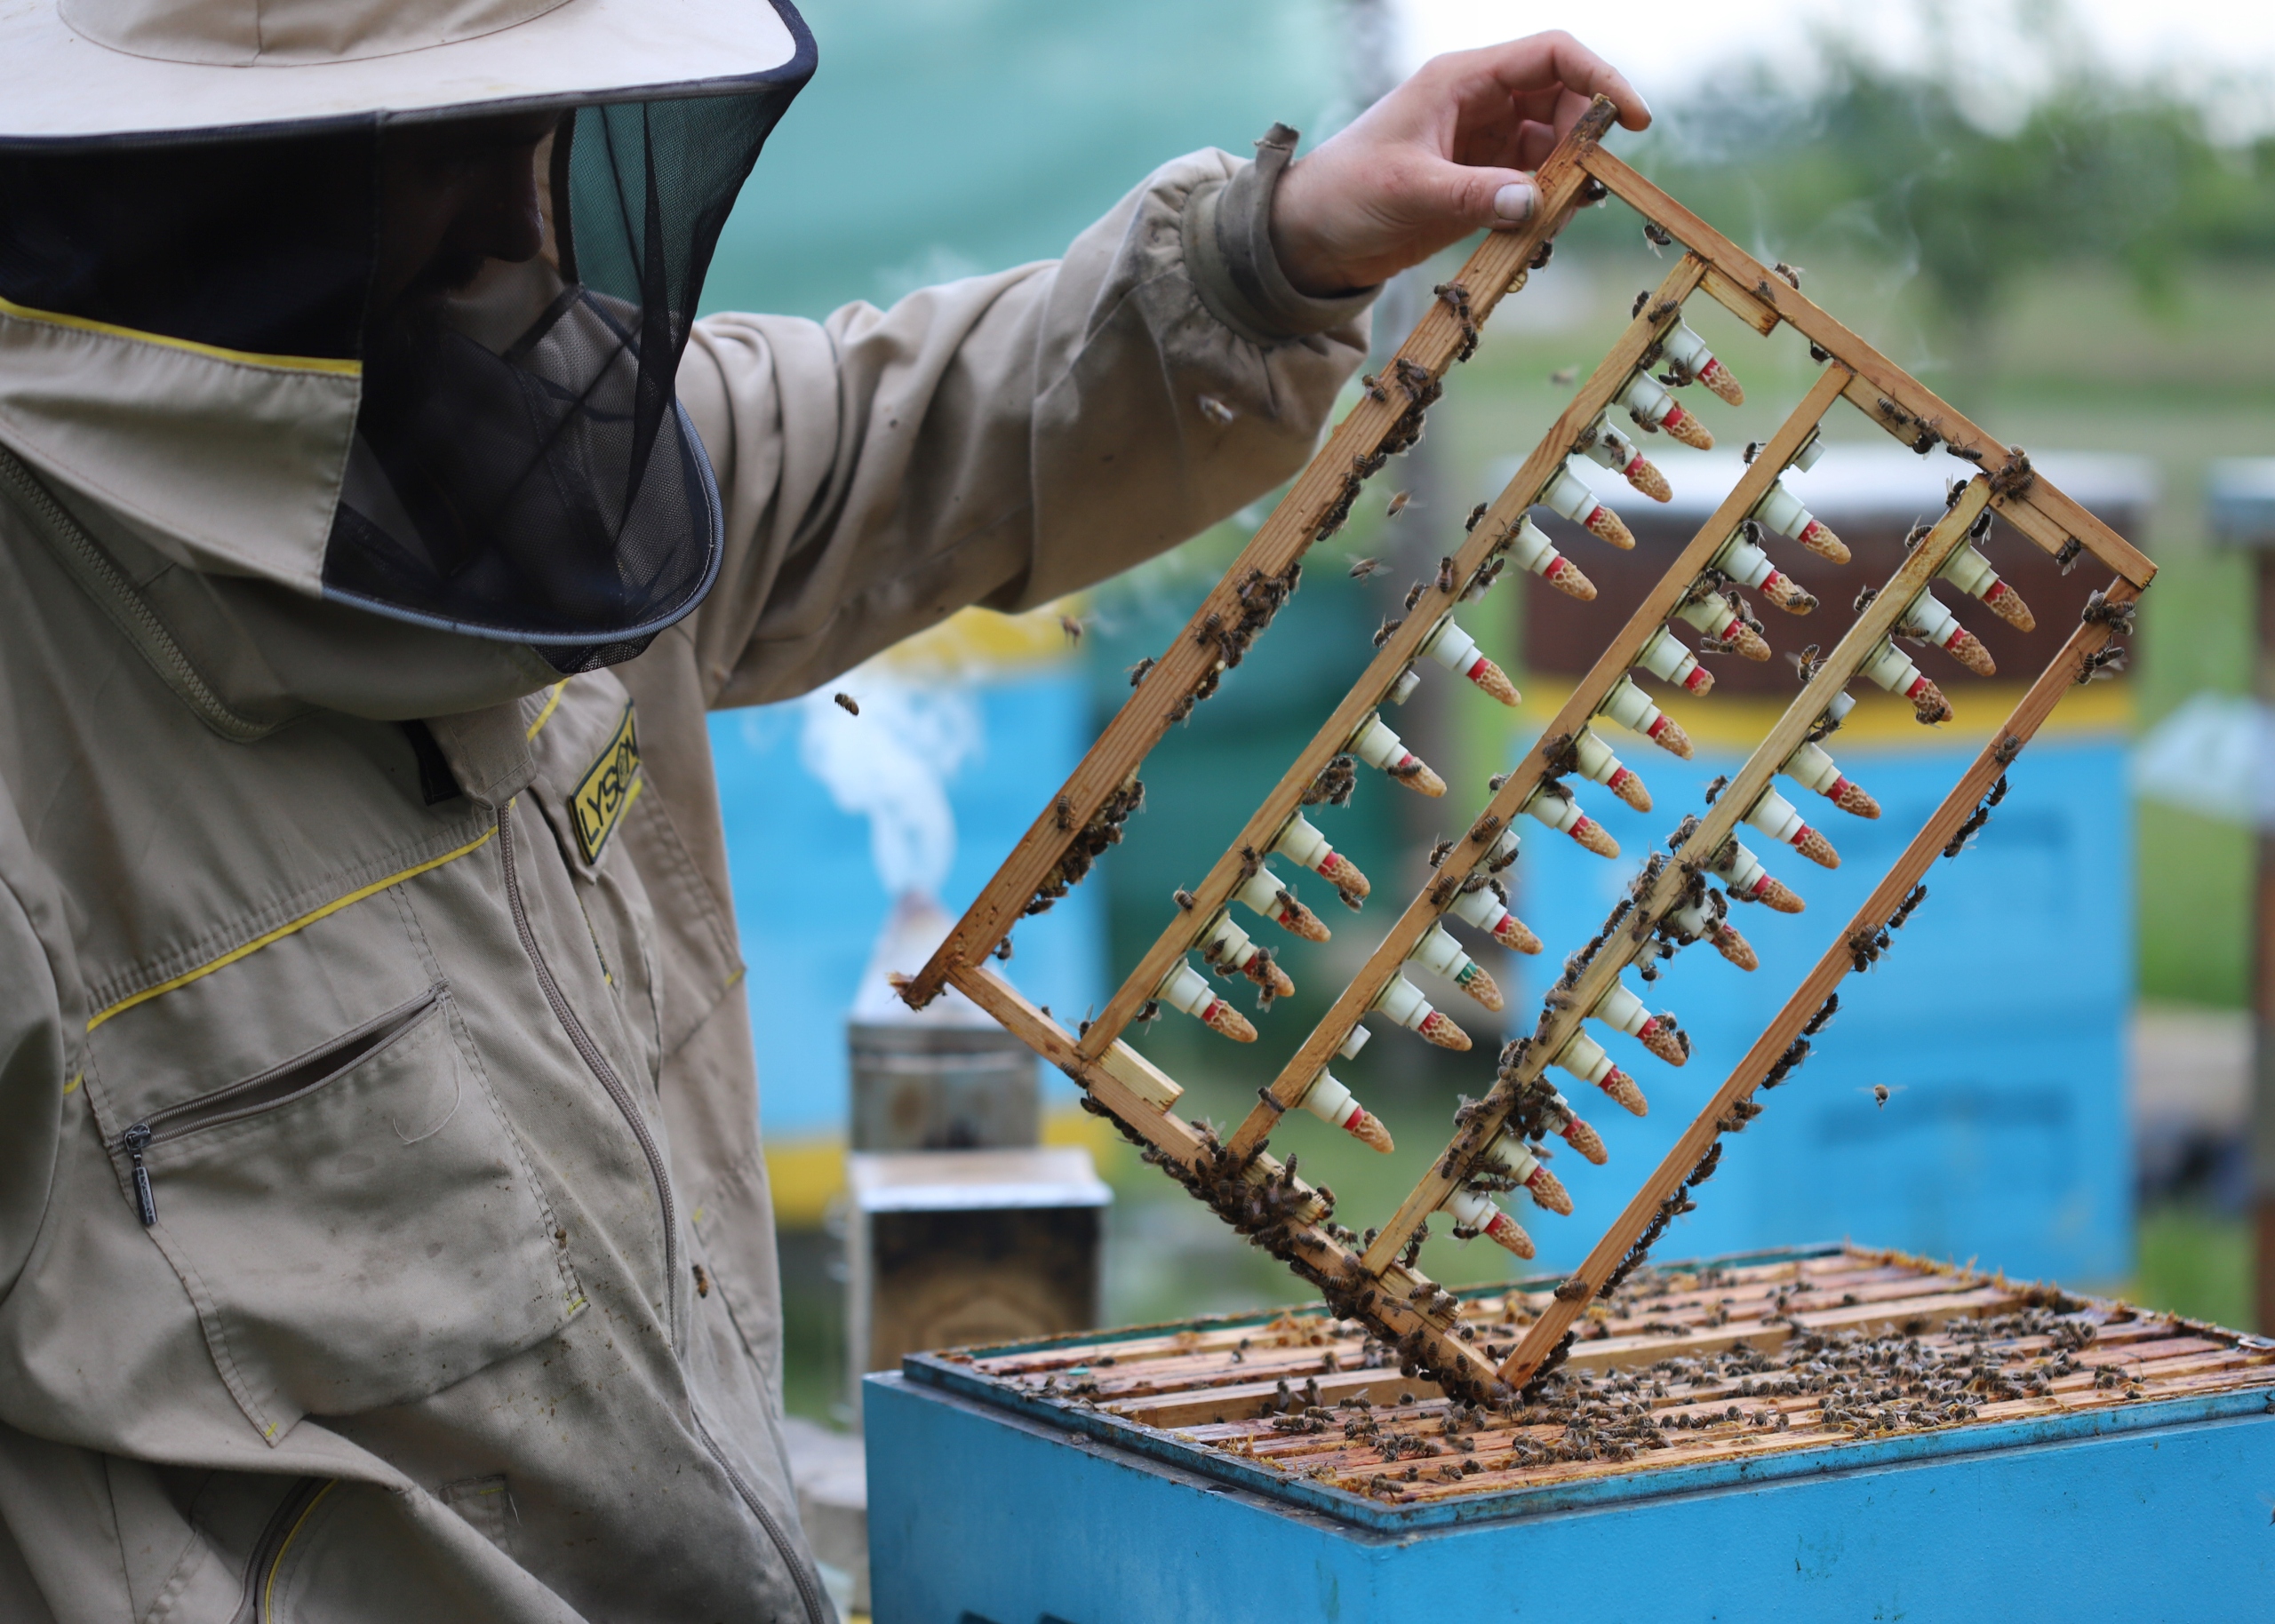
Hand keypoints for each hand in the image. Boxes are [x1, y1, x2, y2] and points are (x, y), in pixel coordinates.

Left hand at [1270, 33, 1649, 296]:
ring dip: (1568, 175)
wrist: (1308, 238)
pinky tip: (1540, 227)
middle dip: (1586, 135)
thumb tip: (1536, 199)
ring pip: (1553, 143)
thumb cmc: (1344, 195)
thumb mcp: (1409, 191)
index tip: (1632, 119)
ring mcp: (1482, 141)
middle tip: (1589, 184)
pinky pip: (1532, 180)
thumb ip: (1473, 194)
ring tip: (1557, 214)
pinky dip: (1546, 201)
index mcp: (1462, 80)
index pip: (1551, 55)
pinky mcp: (1479, 180)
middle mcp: (1479, 102)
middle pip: (1564, 96)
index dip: (1600, 76)